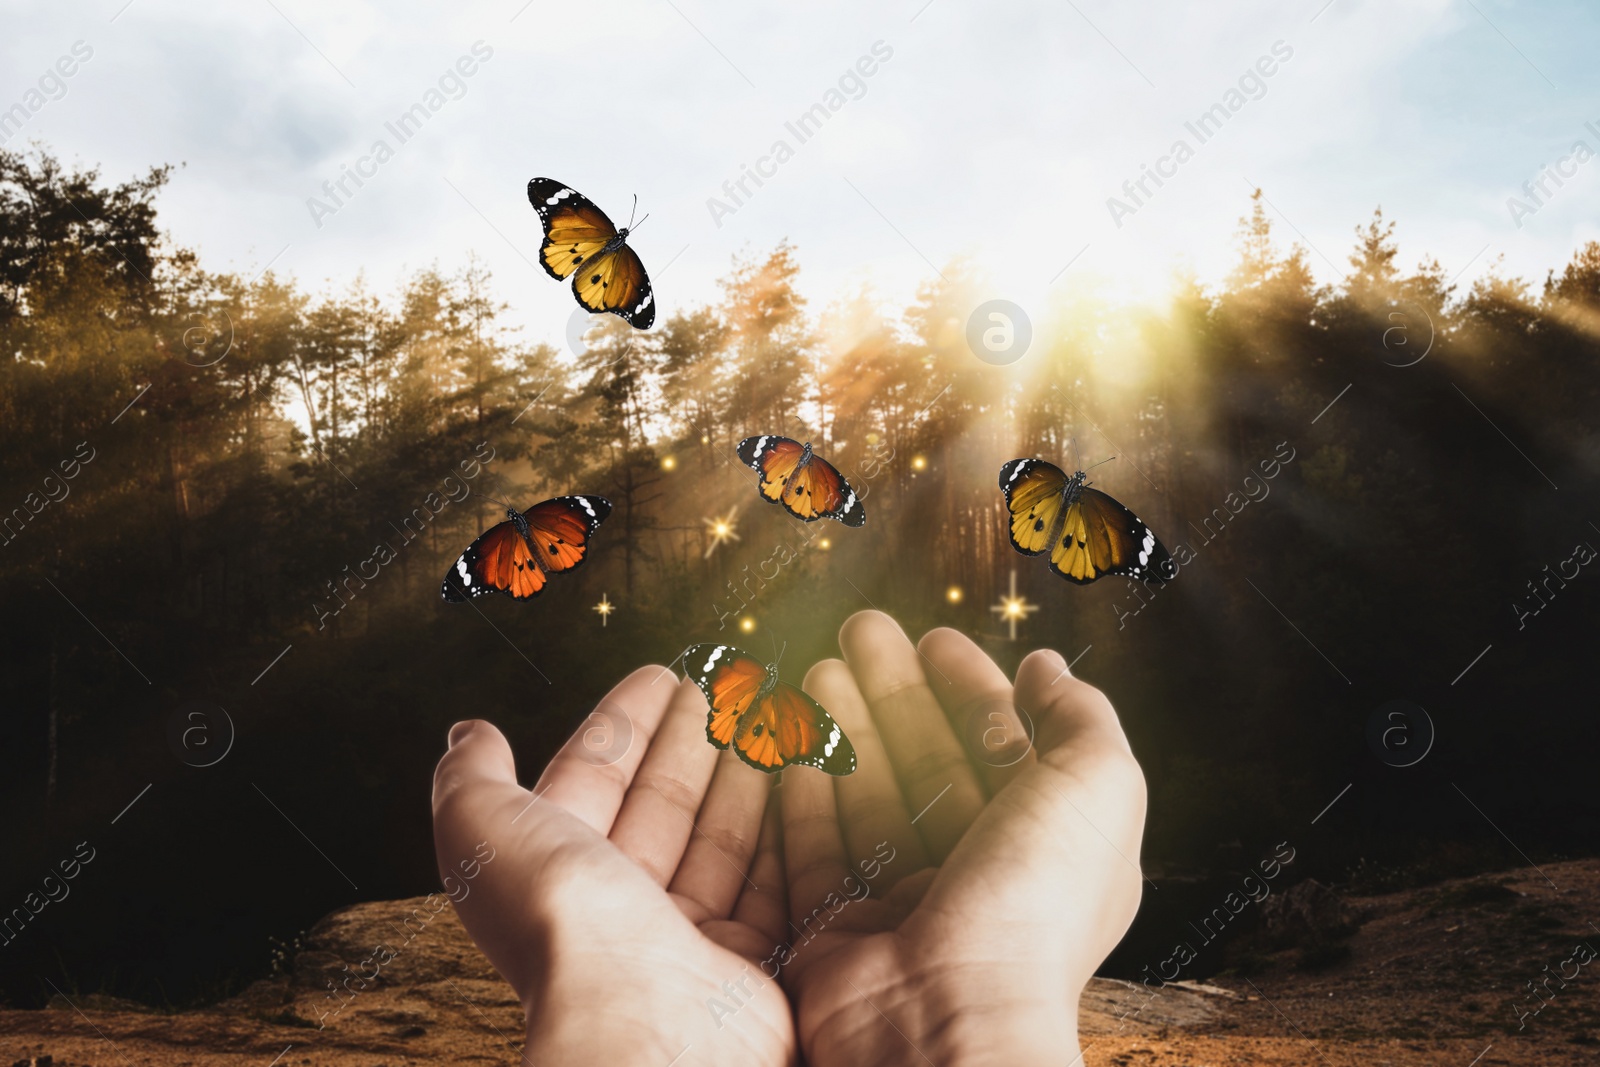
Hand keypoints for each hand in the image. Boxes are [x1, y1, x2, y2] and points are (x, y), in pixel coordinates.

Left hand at [432, 666, 797, 1065]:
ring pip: (719, 839)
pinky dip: (783, 829)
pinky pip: (768, 882)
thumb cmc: (564, 924)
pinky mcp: (746, 962)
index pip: (594, 777)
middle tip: (731, 685)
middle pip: (662, 804)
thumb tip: (468, 734)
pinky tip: (798, 781)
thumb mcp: (485, 830)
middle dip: (693, 739)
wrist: (646, 1022)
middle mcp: (616, 907)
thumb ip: (471, 779)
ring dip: (744, 775)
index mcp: (553, 873)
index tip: (664, 674)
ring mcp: (684, 936)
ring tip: (771, 718)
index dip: (625, 722)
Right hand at [776, 611, 1147, 1065]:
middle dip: (895, 691)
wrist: (949, 1023)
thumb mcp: (1097, 790)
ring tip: (817, 665)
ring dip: (844, 727)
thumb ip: (1080, 719)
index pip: (1003, 747)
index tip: (933, 636)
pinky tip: (789, 737)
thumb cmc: (1034, 908)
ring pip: (868, 797)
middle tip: (858, 628)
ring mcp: (904, 908)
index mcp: (1045, 848)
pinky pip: (813, 850)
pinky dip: (801, 790)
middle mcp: (977, 878)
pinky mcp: (838, 934)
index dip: (970, 686)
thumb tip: (1044, 668)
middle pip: (928, 763)